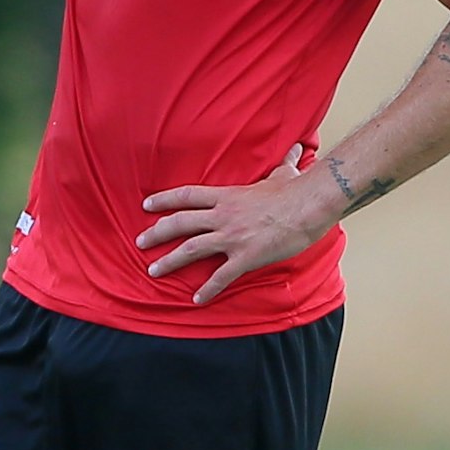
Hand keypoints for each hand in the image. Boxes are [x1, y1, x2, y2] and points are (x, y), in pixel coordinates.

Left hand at [135, 144, 329, 304]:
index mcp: (226, 196)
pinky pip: (221, 276)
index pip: (186, 196)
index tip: (146, 205)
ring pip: (191, 249)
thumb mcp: (284, 174)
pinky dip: (208, 289)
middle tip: (140, 242)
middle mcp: (222, 216)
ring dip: (169, 261)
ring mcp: (232, 237)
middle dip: (157, 233)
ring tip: (153, 270)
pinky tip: (197, 299)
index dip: (164, 200)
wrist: (309, 206)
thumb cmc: (296, 190)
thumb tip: (297, 150)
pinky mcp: (245, 257)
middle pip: (180, 223)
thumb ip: (284, 164)